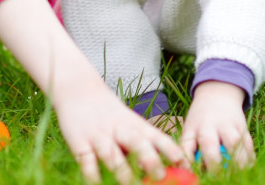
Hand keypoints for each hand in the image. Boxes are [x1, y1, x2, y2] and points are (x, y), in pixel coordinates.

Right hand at [54, 88, 187, 183]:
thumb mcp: (131, 123)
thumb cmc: (110, 114)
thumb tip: (162, 172)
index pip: (158, 138)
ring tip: (130, 184)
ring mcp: (99, 136)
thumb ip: (146, 145)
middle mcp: (120, 130)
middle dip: (149, 159)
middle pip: (137, 143)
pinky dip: (91, 173)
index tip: (185, 166)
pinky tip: (96, 182)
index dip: (172, 152)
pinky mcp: (79, 142)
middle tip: (159, 175)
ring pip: (112, 154)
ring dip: (122, 170)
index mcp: (137, 126)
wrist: (79, 90)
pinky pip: (86, 160)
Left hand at [180, 81, 254, 172]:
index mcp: (193, 127)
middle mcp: (209, 125)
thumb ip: (188, 149)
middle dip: (213, 163)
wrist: (218, 95)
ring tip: (238, 175)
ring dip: (237, 161)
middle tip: (217, 177)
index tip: (192, 173)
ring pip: (233, 142)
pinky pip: (248, 144)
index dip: (187, 161)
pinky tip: (248, 167)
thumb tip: (187, 171)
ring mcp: (227, 124)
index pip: (186, 145)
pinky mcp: (242, 127)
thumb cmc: (200, 120)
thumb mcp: (189, 129)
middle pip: (209, 144)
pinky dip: (249, 157)